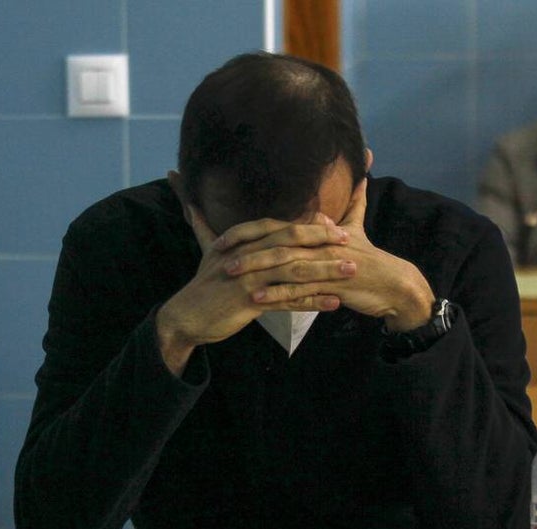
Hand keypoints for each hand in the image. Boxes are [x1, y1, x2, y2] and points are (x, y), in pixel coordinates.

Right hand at [155, 205, 353, 374]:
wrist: (185, 317)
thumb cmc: (203, 287)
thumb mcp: (207, 252)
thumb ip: (205, 226)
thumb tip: (192, 204)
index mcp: (241, 241)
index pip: (280, 227)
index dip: (308, 225)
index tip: (334, 225)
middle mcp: (246, 255)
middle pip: (290, 242)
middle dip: (322, 240)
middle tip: (349, 241)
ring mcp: (249, 278)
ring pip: (294, 270)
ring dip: (325, 270)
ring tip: (351, 270)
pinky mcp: (249, 302)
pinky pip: (287, 301)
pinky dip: (311, 301)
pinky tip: (333, 303)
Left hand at [220, 178, 435, 332]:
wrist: (396, 285)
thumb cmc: (371, 260)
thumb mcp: (359, 228)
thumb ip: (352, 204)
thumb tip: (359, 175)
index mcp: (319, 232)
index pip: (278, 227)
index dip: (250, 231)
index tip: (224, 236)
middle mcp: (320, 244)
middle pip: (277, 242)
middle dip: (246, 247)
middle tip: (217, 253)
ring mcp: (326, 265)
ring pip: (285, 265)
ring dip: (256, 269)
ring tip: (229, 275)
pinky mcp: (332, 287)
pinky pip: (300, 291)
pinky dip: (277, 294)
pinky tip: (257, 299)